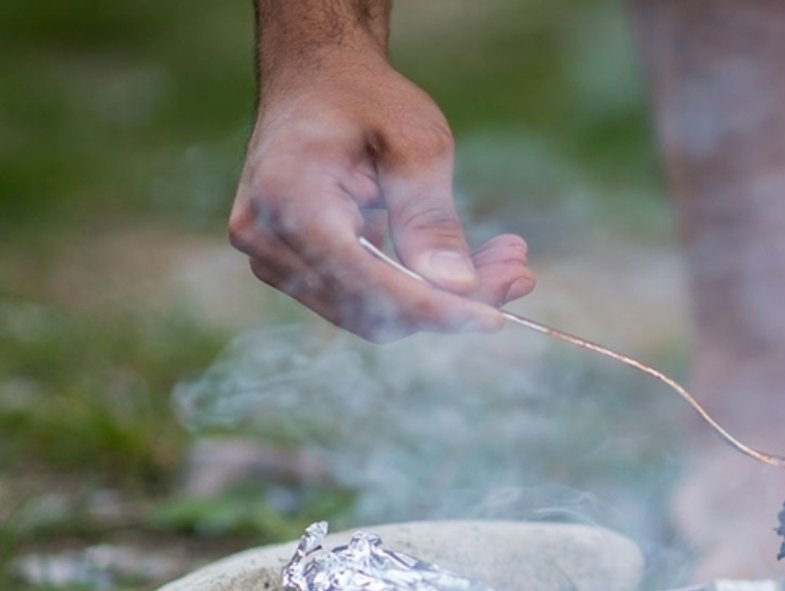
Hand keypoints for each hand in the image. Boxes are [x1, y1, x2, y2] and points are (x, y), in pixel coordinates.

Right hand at [229, 49, 534, 341]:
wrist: (314, 79)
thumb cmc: (365, 98)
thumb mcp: (415, 142)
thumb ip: (430, 218)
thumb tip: (458, 288)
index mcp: (289, 197)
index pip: (365, 282)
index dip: (433, 308)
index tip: (495, 318)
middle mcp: (265, 239)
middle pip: (371, 309)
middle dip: (449, 304)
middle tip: (519, 273)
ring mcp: (270, 258)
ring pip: (371, 313)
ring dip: (440, 299)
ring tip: (505, 261)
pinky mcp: (290, 269)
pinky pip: (361, 300)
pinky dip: (416, 290)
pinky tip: (467, 263)